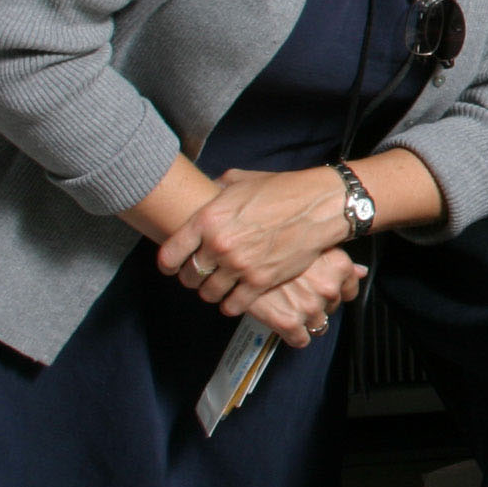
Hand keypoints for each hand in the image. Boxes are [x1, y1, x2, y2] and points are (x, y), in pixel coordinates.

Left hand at [155, 166, 348, 312]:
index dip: (168, 264)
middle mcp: (219, 245)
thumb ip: (217, 190)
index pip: (170, 254)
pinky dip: (231, 305)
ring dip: (211, 292)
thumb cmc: (282, 190)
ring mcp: (239, 266)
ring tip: (219, 287)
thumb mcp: (241, 181)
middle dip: (192, 278)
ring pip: (209, 293)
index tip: (174, 266)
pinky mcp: (261, 281)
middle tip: (201, 276)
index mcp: (207, 220)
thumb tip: (207, 193)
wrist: (319, 206)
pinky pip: (234, 304)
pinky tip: (235, 298)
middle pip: (189, 277)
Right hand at [245, 248, 368, 347]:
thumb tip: (361, 272)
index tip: (323, 289)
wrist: (241, 253)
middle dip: (318, 303)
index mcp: (338, 266)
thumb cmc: (274, 243)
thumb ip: (338, 261)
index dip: (336, 291)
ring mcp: (310, 307)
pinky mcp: (289, 323)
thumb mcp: (311, 244)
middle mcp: (328, 287)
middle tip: (298, 293)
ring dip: (306, 319)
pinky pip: (301, 340)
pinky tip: (283, 322)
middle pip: (332, 307)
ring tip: (289, 305)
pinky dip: (293, 335)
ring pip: (319, 325)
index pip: (350, 290)